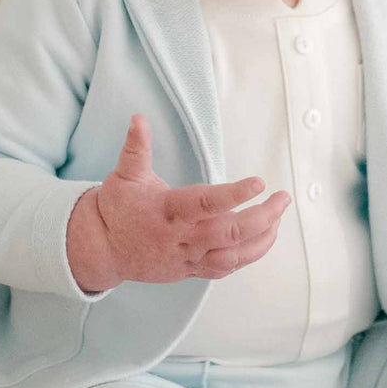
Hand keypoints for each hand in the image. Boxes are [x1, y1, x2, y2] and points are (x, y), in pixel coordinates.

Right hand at [71, 113, 290, 289]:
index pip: (206, 203)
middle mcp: (182, 237)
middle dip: (263, 216)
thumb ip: (136, 148)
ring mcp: (189, 257)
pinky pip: (227, 268)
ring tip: (279, 218)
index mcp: (169, 211)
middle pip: (230, 233)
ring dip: (262, 238)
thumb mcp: (123, 175)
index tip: (259, 182)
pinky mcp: (192, 269)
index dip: (234, 194)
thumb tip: (139, 118)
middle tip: (283, 198)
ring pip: (234, 255)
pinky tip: (264, 239)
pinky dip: (249, 255)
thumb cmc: (118, 209)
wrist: (103, 250)